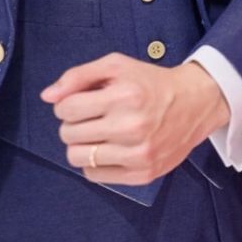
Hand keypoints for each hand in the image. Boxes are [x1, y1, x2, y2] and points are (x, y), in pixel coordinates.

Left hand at [42, 55, 228, 185]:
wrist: (194, 104)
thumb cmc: (150, 82)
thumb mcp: (116, 65)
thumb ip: (78, 76)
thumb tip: (47, 96)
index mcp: (124, 95)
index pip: (67, 109)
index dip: (67, 104)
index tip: (81, 102)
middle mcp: (131, 127)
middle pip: (68, 134)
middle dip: (73, 124)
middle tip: (91, 117)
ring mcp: (138, 154)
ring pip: (77, 158)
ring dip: (80, 145)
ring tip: (97, 134)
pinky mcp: (142, 174)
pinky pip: (94, 176)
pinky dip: (95, 163)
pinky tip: (109, 149)